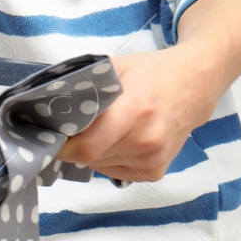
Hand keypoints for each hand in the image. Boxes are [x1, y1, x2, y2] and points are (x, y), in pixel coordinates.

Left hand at [57, 45, 226, 182]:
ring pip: (99, 165)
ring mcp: (153, 158)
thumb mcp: (111, 69)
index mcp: (133, 111)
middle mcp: (146, 140)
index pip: (85, 146)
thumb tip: (46, 109)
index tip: (46, 135)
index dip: (61, 146)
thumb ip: (81, 89)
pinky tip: (114, 139)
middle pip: (89, 157)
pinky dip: (105, 158)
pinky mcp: (156, 171)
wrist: (194, 85)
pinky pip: (115, 170)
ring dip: (89, 151)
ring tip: (98, 128)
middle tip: (67, 127)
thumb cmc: (149, 74)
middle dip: (71, 145)